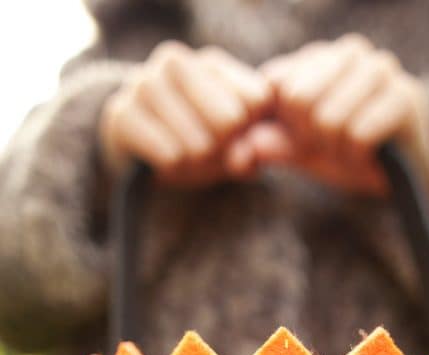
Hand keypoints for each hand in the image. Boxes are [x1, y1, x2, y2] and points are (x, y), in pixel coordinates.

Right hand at [98, 41, 272, 186]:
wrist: (136, 156)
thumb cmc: (194, 146)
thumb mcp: (231, 148)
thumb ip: (250, 152)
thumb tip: (244, 159)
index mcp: (211, 63)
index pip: (257, 99)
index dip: (250, 132)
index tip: (234, 139)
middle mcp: (176, 61)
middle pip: (230, 120)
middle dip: (223, 149)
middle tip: (206, 153)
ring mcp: (144, 83)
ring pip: (198, 142)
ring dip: (196, 162)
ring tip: (183, 157)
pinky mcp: (121, 113)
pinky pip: (169, 155)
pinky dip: (173, 168)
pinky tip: (161, 161)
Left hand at [259, 35, 428, 215]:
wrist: (407, 179)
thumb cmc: (350, 157)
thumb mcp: (303, 152)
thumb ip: (271, 146)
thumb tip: (244, 150)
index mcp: (321, 56)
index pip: (276, 86)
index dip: (286, 126)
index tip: (308, 137)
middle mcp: (351, 51)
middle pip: (299, 100)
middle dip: (311, 137)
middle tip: (335, 146)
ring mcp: (381, 69)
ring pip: (328, 119)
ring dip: (337, 150)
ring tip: (354, 149)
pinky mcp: (404, 97)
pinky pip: (357, 135)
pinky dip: (357, 157)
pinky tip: (372, 155)